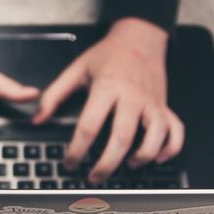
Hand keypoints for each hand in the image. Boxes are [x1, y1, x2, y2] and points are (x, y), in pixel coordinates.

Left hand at [33, 17, 183, 183]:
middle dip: (107, 164)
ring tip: (127, 166)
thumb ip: (55, 94)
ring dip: (142, 157)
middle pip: (122, 138)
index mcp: (108, 87)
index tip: (70, 163)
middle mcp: (133, 97)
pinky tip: (156, 158)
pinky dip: (170, 148)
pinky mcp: (166, 106)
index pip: (90, 126)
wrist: (140, 36)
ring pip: (154, 137)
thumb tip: (38, 118)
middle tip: (95, 177)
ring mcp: (153, 103)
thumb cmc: (108, 54)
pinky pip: (176, 131)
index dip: (77, 150)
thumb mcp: (77, 69)